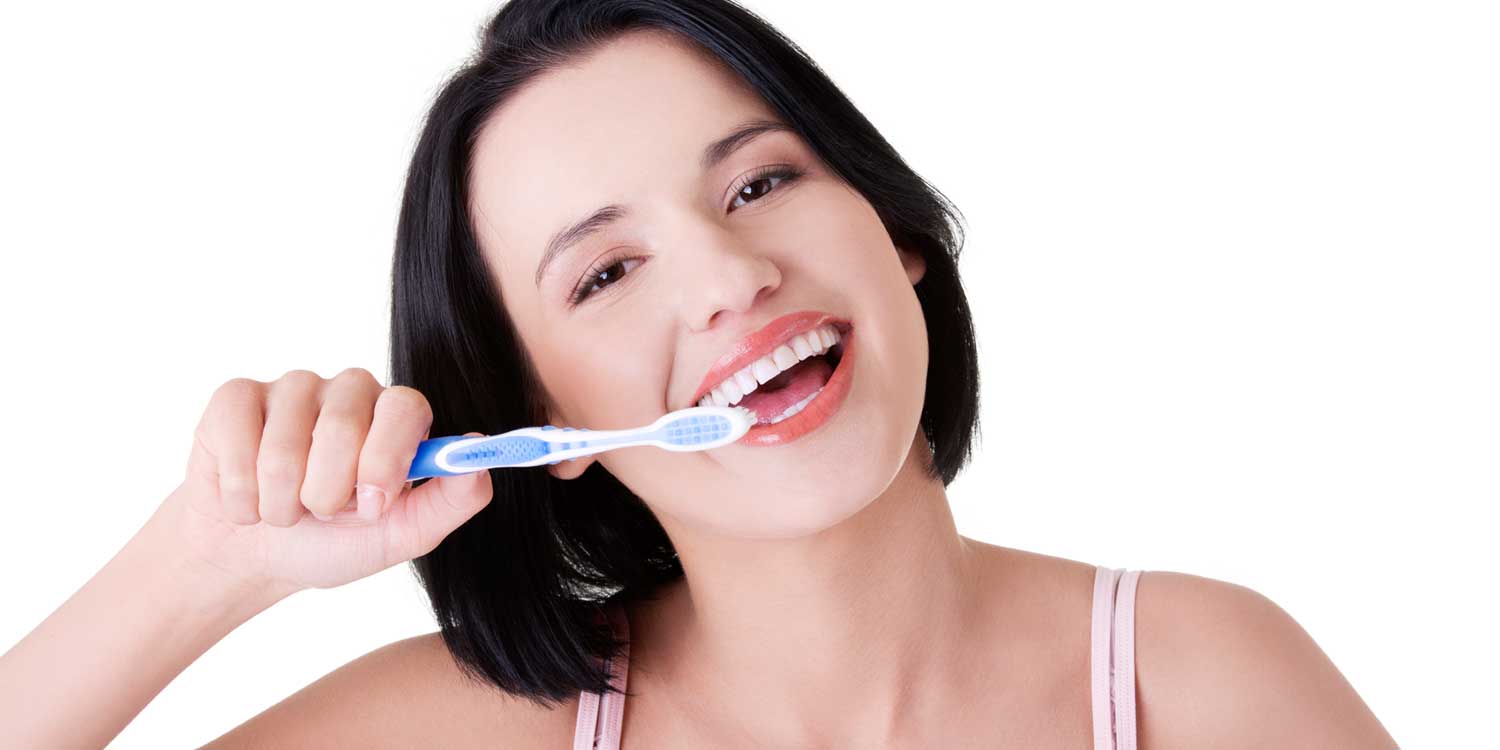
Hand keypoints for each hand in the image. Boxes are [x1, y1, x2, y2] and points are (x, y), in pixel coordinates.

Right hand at [159, 368, 491, 597]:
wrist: (253, 558)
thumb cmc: (333, 542)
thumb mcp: (401, 536)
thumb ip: (451, 500)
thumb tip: (479, 458)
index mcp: (396, 418)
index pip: (405, 407)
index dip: (387, 457)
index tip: (373, 505)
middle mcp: (349, 391)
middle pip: (344, 423)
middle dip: (328, 492)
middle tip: (321, 513)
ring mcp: (292, 388)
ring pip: (286, 442)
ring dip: (281, 502)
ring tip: (284, 512)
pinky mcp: (236, 397)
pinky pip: (238, 435)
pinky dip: (241, 491)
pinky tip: (245, 499)